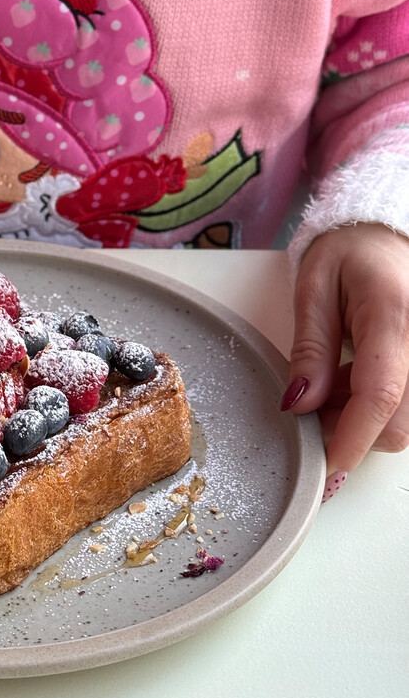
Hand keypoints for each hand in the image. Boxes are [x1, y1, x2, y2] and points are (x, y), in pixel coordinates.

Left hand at [285, 223, 408, 492]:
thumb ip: (310, 348)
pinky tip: (360, 379)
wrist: (386, 234)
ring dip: (366, 419)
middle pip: (399, 423)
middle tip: (314, 402)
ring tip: (338, 380)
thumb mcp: (313, 289)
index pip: (380, 394)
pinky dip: (382, 407)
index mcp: (394, 315)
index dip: (352, 437)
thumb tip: (299, 405)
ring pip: (407, 422)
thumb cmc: (350, 252)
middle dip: (351, 430)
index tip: (325, 463)